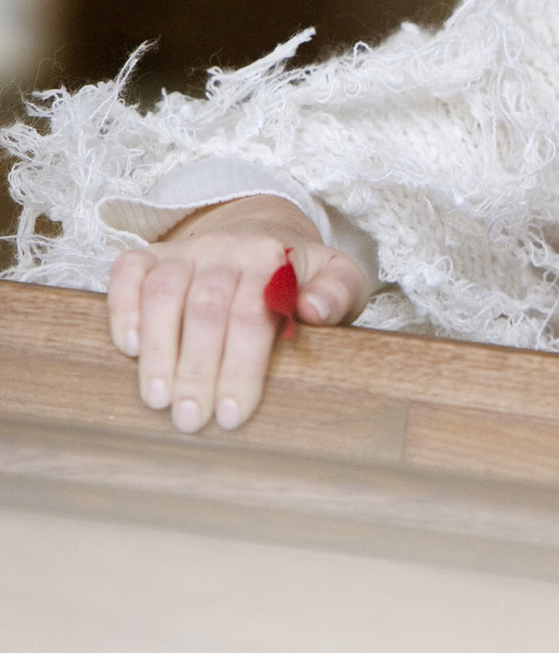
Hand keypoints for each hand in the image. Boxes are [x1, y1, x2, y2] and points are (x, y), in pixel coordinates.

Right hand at [106, 195, 371, 433]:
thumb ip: (339, 293)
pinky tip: (130, 349)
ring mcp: (186, 250)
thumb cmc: (301, 275)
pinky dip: (124, 309)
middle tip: (192, 420)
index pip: (253, 316)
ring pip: (164, 294)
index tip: (233, 415)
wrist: (263, 231)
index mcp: (274, 258)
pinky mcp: (152, 254)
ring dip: (160, 350)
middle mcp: (226, 249)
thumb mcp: (339, 278)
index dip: (241, 368)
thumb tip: (314, 310)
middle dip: (198, 371)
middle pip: (207, 311)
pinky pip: (128, 273)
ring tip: (158, 399)